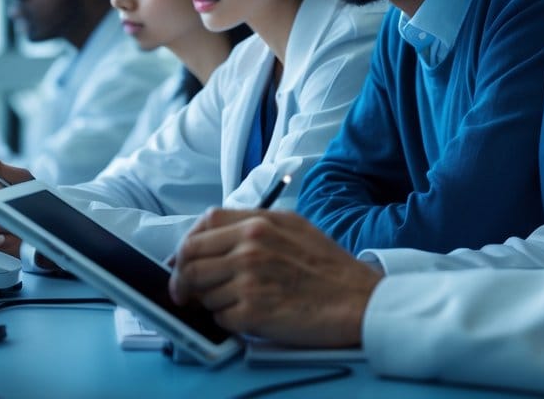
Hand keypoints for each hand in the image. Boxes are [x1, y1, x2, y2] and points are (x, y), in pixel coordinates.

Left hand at [168, 209, 381, 347]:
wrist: (360, 302)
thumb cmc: (328, 268)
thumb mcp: (292, 227)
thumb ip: (251, 227)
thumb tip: (210, 241)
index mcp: (258, 222)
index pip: (201, 227)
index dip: (186, 246)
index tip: (184, 262)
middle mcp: (250, 246)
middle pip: (190, 261)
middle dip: (184, 280)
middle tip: (188, 293)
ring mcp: (249, 278)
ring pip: (202, 292)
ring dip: (212, 302)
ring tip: (240, 302)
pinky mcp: (252, 311)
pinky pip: (219, 318)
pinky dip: (229, 321)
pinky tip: (251, 317)